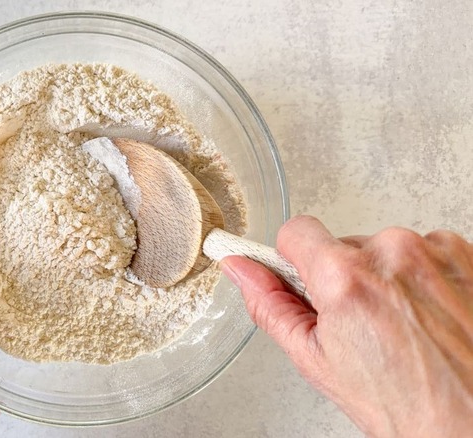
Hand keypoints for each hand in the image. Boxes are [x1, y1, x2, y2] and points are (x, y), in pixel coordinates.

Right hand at [221, 216, 472, 436]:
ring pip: (387, 250)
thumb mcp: (318, 360)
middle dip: (346, 277)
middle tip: (364, 325)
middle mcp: (393, 253)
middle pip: (345, 245)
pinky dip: (425, 278)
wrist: (472, 422)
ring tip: (404, 326)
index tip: (303, 276)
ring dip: (388, 278)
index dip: (294, 258)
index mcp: (345, 278)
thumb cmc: (407, 404)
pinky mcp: (465, 254)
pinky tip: (429, 316)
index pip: (296, 231)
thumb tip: (241, 270)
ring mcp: (435, 251)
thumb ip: (271, 305)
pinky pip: (427, 252)